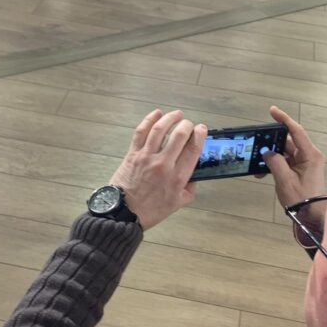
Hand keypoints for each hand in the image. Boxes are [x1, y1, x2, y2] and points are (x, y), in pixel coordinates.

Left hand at [109, 109, 206, 229]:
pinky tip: (157, 113)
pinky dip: (149, 120)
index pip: (193, 149)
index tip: (202, 129)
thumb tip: (193, 176)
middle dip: (187, 125)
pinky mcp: (133, 154)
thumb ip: (189, 189)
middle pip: (179, 135)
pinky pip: (141, 132)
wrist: (124, 213)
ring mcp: (147, 157)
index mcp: (177, 177)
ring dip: (170, 118)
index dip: (200, 135)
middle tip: (189, 124)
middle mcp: (164, 164)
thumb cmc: (151, 210)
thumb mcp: (177, 204)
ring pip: (160, 130)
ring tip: (177, 114)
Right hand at [262, 106, 325, 209]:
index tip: (272, 110)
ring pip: (284, 152)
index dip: (284, 119)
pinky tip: (262, 172)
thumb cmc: (301, 198)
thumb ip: (275, 162)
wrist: (311, 216)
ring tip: (257, 162)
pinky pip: (285, 162)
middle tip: (257, 142)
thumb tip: (267, 153)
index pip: (296, 131)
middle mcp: (309, 155)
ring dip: (271, 156)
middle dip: (272, 142)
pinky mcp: (300, 170)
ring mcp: (305, 163)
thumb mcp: (285, 180)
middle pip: (288, 141)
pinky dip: (274, 165)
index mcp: (310, 154)